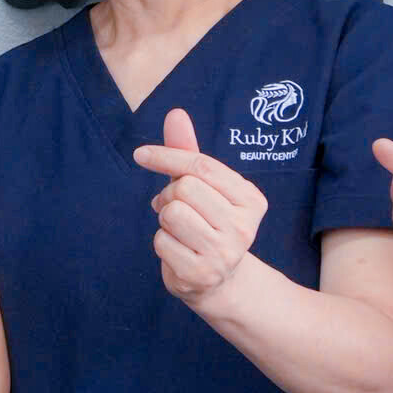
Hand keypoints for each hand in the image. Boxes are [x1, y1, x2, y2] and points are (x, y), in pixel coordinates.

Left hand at [134, 109, 267, 305]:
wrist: (219, 279)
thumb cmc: (208, 221)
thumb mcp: (203, 185)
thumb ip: (188, 151)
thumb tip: (175, 113)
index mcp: (252, 200)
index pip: (202, 166)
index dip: (167, 155)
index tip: (140, 154)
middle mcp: (244, 227)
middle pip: (183, 188)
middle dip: (170, 194)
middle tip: (178, 209)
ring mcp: (224, 254)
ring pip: (171, 213)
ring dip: (165, 219)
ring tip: (180, 230)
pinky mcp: (200, 274)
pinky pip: (161, 241)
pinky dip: (162, 243)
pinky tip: (179, 251)